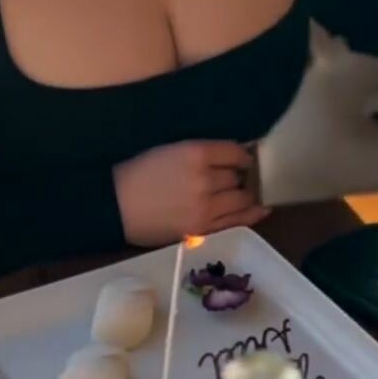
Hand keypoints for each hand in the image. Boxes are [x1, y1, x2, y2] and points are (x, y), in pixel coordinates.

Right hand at [114, 140, 267, 246]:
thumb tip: (232, 153)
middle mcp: (205, 179)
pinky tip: (261, 209)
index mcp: (195, 153)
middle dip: (236, 176)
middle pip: (237, 176)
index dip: (240, 155)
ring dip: (242, 194)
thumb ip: (201, 151)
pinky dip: (252, 214)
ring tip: (239, 193)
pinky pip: (237, 222)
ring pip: (241, 198)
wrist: (116, 205)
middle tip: (230, 177)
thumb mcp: (170, 148)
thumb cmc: (139, 171)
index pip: (234, 151)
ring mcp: (206, 208)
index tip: (241, 158)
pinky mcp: (203, 229)